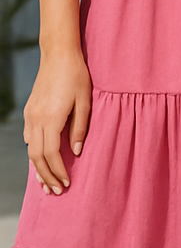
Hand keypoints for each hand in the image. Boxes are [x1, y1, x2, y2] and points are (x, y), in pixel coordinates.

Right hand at [24, 49, 91, 195]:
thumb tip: (76, 152)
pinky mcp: (29, 111)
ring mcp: (30, 116)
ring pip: (30, 149)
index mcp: (51, 118)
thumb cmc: (77, 76)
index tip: (67, 183)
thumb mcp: (85, 101)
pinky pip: (28, 138)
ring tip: (46, 183)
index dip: (58, 171)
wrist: (58, 55)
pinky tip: (41, 160)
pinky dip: (34, 153)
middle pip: (37, 157)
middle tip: (56, 191)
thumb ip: (80, 127)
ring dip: (38, 168)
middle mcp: (36, 120)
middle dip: (46, 176)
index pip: (51, 154)